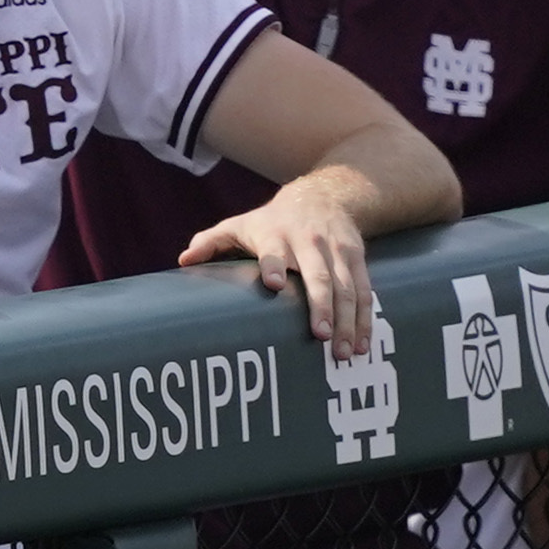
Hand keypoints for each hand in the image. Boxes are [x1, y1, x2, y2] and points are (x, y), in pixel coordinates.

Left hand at [182, 178, 384, 354]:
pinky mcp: (357, 258)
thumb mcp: (240, 223)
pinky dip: (365, 319)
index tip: (274, 284)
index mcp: (276, 235)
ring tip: (343, 352)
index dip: (274, 265)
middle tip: (320, 336)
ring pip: (347, 287)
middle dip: (321, 306)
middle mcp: (309, 242)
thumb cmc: (272, 220)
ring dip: (348, 320)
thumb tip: (183, 260)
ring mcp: (336, 251)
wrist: (324, 195)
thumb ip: (211, 241)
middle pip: (318, 275)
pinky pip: (365, 291)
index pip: (274, 251)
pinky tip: (363, 344)